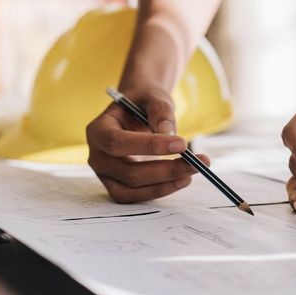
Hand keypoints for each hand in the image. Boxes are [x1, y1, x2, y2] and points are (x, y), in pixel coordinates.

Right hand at [86, 87, 207, 202]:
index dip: (149, 146)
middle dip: (166, 169)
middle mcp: (97, 156)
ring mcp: (106, 175)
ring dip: (166, 184)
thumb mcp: (153, 98)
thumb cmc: (142, 104)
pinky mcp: (118, 186)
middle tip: (198, 162)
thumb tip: (168, 135)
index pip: (117, 142)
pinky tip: (181, 178)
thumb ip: (160, 112)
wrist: (138, 113)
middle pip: (128, 172)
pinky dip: (161, 190)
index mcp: (98, 130)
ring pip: (133, 189)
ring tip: (192, 171)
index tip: (182, 144)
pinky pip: (137, 196)